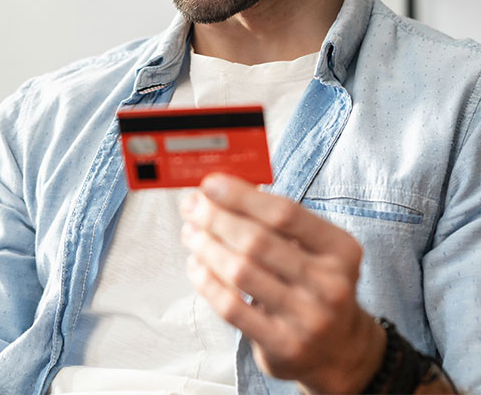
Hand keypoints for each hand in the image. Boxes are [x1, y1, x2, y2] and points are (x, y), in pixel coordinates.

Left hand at [180, 174, 385, 393]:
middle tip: (190, 206)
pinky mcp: (283, 346)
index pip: (284, 213)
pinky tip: (195, 264)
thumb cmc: (313, 282)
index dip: (242, 195)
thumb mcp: (314, 247)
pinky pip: (231, 307)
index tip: (209, 183)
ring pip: (241, 272)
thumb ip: (274, 218)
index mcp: (341, 249)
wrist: (340, 348)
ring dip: (206, 246)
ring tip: (190, 232)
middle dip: (215, 218)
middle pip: (258, 241)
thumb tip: (220, 189)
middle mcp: (330, 284)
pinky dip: (206, 281)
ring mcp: (308, 319)